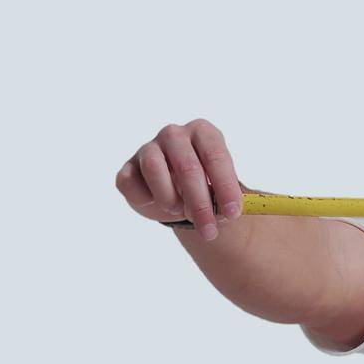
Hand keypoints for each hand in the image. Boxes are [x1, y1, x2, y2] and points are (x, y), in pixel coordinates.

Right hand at [116, 118, 244, 240]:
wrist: (179, 198)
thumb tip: (235, 212)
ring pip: (155, 171)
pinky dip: (145, 200)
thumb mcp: (224, 193)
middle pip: (187, 167)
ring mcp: (148, 148)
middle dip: (200, 204)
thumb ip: (232, 200)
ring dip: (171, 200)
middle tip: (209, 230)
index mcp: (204, 133)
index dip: (225, 186)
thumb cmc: (207, 189)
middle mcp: (175, 135)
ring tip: (179, 210)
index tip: (233, 213)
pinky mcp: (127, 168)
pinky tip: (155, 202)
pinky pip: (130, 184)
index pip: (216, 156)